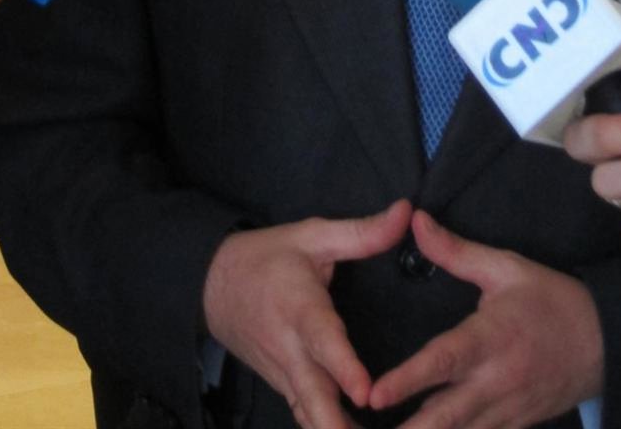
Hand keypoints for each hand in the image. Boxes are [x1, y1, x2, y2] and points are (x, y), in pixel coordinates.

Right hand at [203, 199, 411, 428]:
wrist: (213, 285)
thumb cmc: (268, 257)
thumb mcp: (313, 234)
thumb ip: (362, 232)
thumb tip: (407, 212)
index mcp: (300, 308)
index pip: (323, 341)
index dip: (344, 367)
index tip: (365, 393)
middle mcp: (291, 349)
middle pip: (313, 398)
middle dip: (336, 427)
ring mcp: (285, 374)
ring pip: (309, 415)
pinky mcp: (284, 387)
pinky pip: (306, 415)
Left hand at [368, 210, 602, 427]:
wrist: (606, 342)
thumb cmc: (551, 299)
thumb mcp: (506, 267)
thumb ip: (456, 251)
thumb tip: (416, 222)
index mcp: (491, 339)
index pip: (444, 362)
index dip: (408, 380)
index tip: (374, 394)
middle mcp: (496, 382)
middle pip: (446, 418)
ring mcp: (506, 411)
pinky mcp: (514, 427)